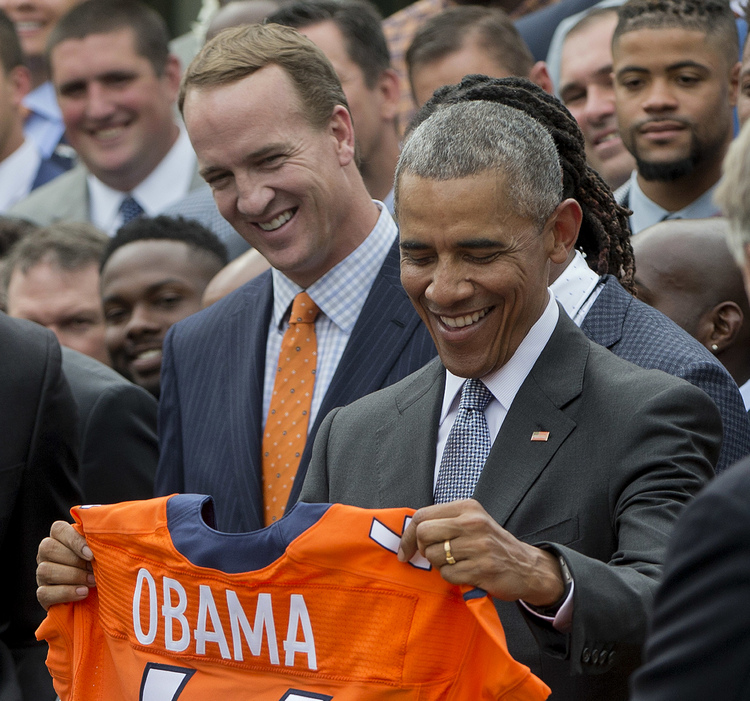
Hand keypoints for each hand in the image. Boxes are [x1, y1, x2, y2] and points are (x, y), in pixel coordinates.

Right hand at [36, 521, 94, 609]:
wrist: (100, 592)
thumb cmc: (102, 563)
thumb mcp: (101, 549)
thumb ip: (98, 539)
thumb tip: (105, 531)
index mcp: (61, 537)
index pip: (58, 529)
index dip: (74, 541)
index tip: (91, 554)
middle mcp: (47, 553)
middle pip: (48, 548)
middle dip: (75, 560)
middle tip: (94, 569)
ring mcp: (41, 574)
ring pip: (45, 570)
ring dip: (73, 576)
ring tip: (92, 581)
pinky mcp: (43, 594)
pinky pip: (44, 593)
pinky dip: (66, 592)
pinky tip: (83, 592)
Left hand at [397, 499, 563, 606]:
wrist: (527, 567)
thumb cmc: (491, 544)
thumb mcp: (472, 522)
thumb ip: (444, 522)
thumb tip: (409, 534)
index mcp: (467, 507)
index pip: (422, 515)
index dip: (408, 536)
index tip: (405, 551)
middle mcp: (473, 522)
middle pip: (424, 534)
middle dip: (423, 549)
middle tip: (435, 556)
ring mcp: (479, 546)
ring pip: (434, 556)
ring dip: (440, 565)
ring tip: (457, 563)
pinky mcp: (482, 569)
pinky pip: (448, 575)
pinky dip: (452, 577)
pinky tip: (466, 573)